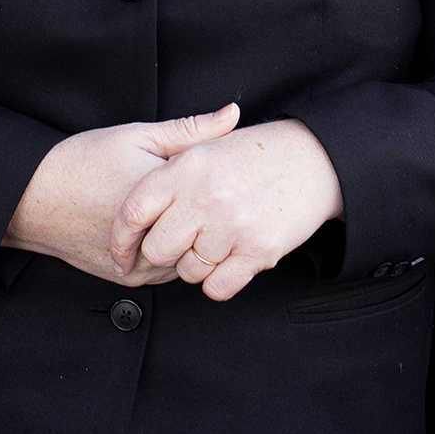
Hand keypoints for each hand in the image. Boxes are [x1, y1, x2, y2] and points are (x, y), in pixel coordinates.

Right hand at [2, 104, 240, 284]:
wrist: (33, 199)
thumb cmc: (83, 163)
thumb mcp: (138, 136)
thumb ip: (190, 130)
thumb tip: (233, 114)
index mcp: (163, 199)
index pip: (218, 201)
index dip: (226, 188)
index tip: (229, 178)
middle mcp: (153, 238)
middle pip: (208, 236)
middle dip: (213, 218)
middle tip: (215, 198)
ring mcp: (140, 264)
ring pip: (189, 260)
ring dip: (193, 240)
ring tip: (188, 213)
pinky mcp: (128, 278)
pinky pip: (166, 272)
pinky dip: (172, 255)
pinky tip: (166, 230)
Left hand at [108, 118, 343, 301]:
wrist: (313, 159)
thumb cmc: (254, 155)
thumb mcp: (207, 146)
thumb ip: (165, 172)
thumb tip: (127, 203)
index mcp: (186, 167)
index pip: (134, 212)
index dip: (121, 239)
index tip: (120, 254)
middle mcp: (205, 196)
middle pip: (157, 249)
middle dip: (164, 252)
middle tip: (181, 241)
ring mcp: (232, 224)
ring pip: (188, 270)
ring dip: (196, 264)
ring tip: (215, 241)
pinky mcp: (258, 250)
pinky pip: (217, 287)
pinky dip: (218, 281)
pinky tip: (228, 260)